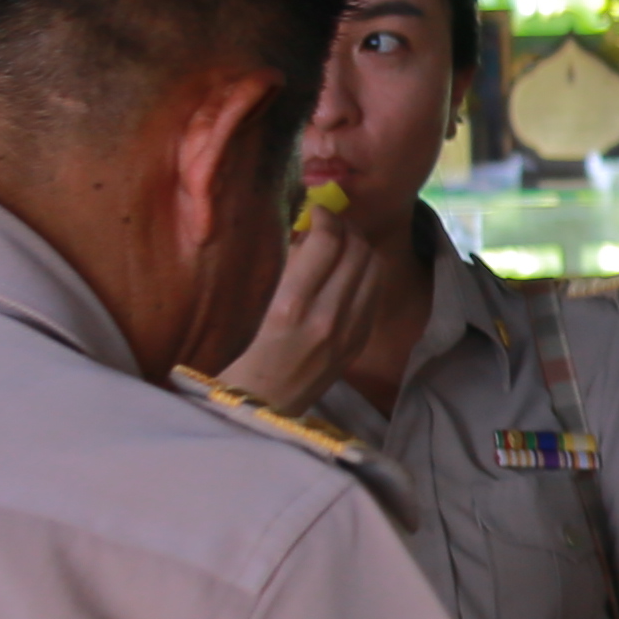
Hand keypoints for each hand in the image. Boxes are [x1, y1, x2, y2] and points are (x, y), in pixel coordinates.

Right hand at [208, 195, 390, 413]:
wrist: (262, 408)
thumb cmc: (243, 355)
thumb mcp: (254, 307)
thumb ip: (286, 269)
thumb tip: (307, 232)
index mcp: (291, 306)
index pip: (327, 242)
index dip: (325, 216)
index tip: (315, 210)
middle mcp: (327, 318)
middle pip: (358, 250)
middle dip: (346, 227)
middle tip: (329, 222)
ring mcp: (348, 333)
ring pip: (374, 268)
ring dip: (360, 247)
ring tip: (341, 242)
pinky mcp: (358, 342)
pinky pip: (375, 293)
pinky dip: (367, 272)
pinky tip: (349, 271)